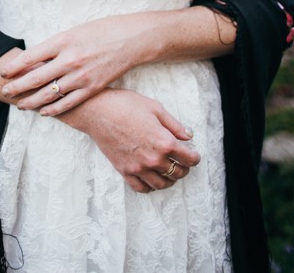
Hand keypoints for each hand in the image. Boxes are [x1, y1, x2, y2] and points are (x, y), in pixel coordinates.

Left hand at [0, 15, 155, 114]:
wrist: (131, 39)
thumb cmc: (101, 30)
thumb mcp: (74, 31)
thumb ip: (55, 46)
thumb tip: (35, 59)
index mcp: (63, 40)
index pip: (31, 56)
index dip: (14, 66)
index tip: (4, 72)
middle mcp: (70, 59)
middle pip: (36, 77)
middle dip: (17, 86)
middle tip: (5, 92)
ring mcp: (81, 76)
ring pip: (50, 94)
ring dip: (32, 101)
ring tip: (20, 105)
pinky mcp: (92, 88)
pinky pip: (68, 103)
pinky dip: (53, 109)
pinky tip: (44, 112)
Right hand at [64, 88, 200, 193]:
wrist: (98, 111)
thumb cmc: (126, 105)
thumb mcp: (155, 108)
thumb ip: (174, 124)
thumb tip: (189, 135)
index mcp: (164, 142)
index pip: (189, 159)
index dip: (195, 157)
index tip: (194, 155)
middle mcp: (153, 159)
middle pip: (177, 173)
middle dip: (184, 168)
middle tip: (183, 162)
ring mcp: (138, 168)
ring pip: (161, 184)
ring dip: (169, 179)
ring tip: (169, 171)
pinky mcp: (124, 171)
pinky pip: (141, 188)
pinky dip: (149, 186)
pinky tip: (151, 178)